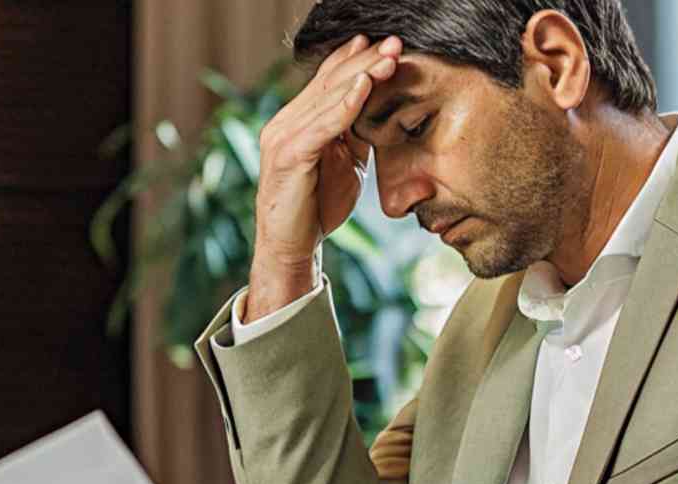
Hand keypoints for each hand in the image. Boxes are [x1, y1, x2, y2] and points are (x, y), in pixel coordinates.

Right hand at [246, 35, 400, 321]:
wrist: (292, 247)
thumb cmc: (317, 206)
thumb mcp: (345, 162)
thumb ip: (356, 133)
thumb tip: (383, 107)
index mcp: (296, 121)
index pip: (328, 81)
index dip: (355, 59)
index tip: (385, 43)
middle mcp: (284, 122)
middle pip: (329, 82)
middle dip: (364, 60)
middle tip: (395, 42)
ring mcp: (282, 137)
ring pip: (327, 98)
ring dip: (361, 76)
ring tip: (388, 58)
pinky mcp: (288, 156)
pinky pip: (321, 125)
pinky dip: (344, 105)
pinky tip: (364, 88)